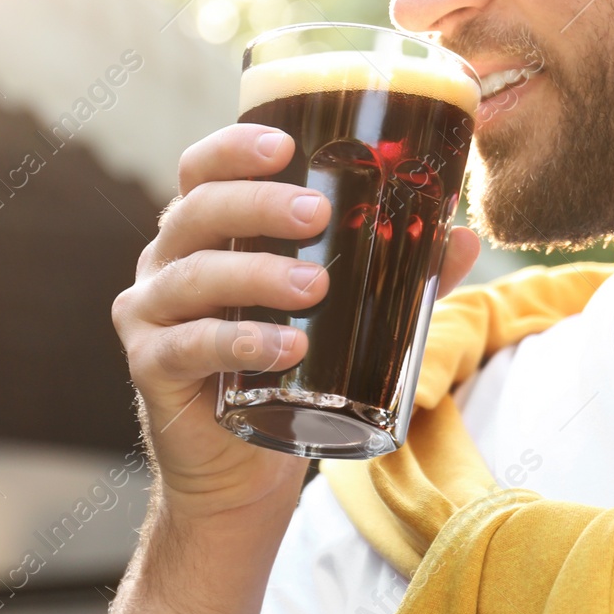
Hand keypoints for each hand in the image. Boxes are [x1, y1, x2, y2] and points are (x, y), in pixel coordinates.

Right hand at [111, 123, 481, 521]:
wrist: (240, 467)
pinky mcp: (152, 367)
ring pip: (193, 275)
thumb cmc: (286, 369)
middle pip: (198, 211)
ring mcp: (151, 313)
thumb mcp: (344, 313)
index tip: (285, 146)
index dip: (233, 148)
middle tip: (317, 214)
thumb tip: (462, 238)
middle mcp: (169, 261)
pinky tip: (285, 348)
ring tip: (314, 287)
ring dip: (256, 275)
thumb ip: (399, 276)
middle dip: (258, 205)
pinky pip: (188, 346)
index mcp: (206, 231)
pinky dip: (238, 342)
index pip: (203, 170)